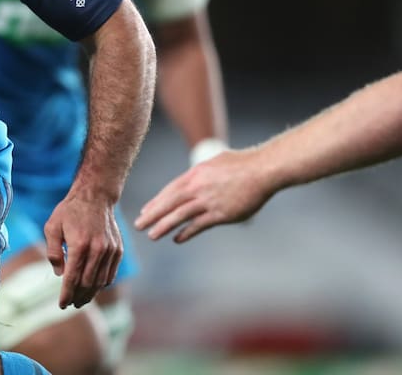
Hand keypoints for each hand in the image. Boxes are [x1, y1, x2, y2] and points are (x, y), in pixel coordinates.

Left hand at [42, 190, 121, 309]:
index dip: (66, 294)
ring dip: (91, 293)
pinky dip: (102, 283)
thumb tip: (59, 274)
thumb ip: (53, 251)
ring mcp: (110, 250)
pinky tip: (94, 287)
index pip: (72, 278)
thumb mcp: (52, 227)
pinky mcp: (118, 249)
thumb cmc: (70, 211)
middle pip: (87, 283)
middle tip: (71, 304)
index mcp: (79, 244)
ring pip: (101, 281)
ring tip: (82, 300)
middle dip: (78, 297)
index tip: (61, 305)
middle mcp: (97, 249)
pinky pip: (111, 273)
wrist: (95, 196)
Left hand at [134, 148, 267, 242]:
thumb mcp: (215, 162)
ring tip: (152, 236)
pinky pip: (198, 225)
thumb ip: (202, 173)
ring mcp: (208, 201)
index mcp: (195, 174)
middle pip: (169, 203)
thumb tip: (194, 177)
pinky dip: (186, 233)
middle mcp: (197, 187)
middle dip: (152, 215)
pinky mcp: (220, 213)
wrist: (262, 170)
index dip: (156, 202)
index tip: (145, 210)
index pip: (170, 190)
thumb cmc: (242, 164)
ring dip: (164, 226)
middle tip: (138, 225)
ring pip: (179, 215)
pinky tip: (177, 239)